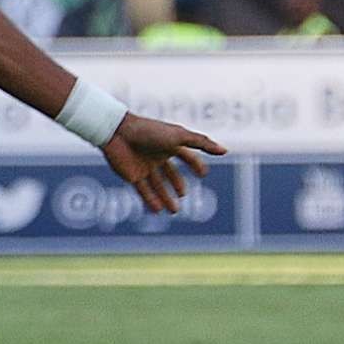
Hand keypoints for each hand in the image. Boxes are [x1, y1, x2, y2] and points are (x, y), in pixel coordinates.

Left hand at [101, 113, 228, 214]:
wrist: (118, 133)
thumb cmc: (149, 131)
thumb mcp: (179, 136)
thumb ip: (201, 143)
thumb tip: (225, 151)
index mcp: (168, 145)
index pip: (185, 156)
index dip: (194, 164)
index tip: (202, 174)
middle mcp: (156, 156)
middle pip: (169, 173)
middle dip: (177, 184)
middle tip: (184, 195)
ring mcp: (143, 166)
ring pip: (157, 185)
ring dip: (165, 198)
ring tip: (174, 211)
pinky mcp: (132, 175)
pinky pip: (143, 191)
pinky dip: (151, 201)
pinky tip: (158, 211)